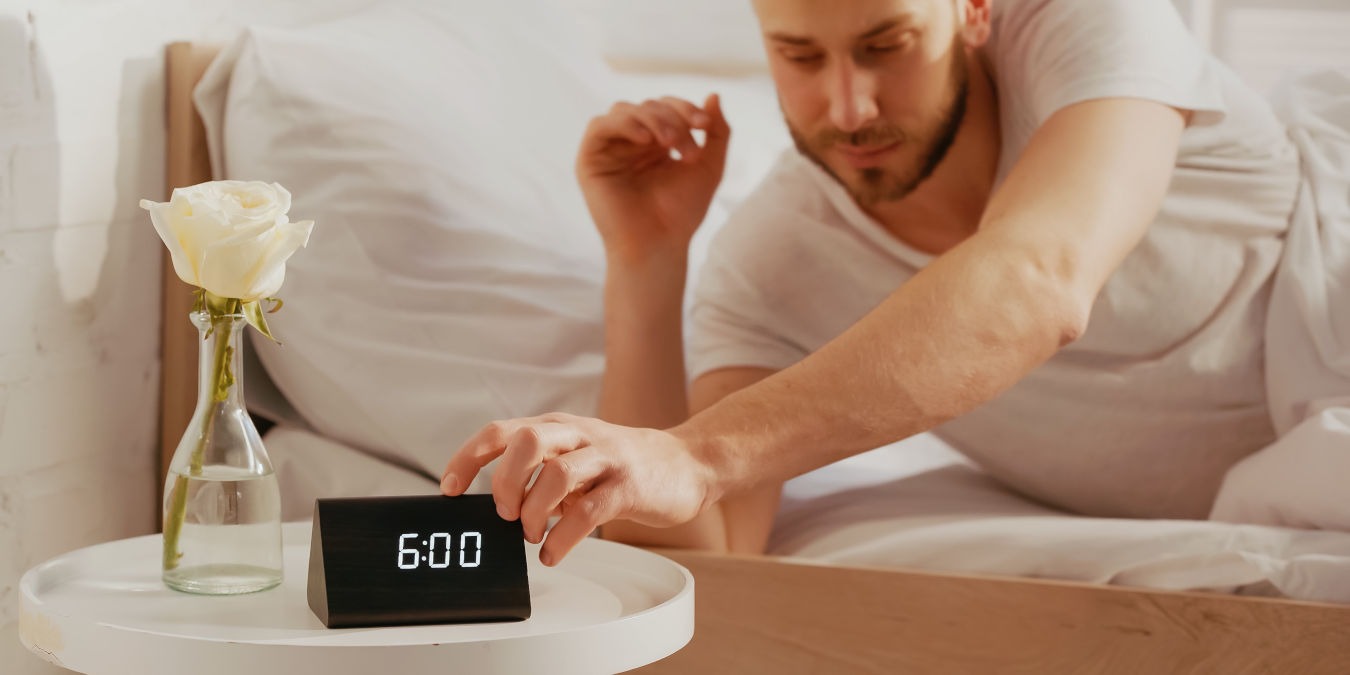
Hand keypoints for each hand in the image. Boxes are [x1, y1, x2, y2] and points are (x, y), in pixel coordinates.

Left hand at [440, 413, 717, 564]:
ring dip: (534, 512)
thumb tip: (499, 507)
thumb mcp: (575, 460)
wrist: (688, 465)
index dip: (468, 458)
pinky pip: (589, 511)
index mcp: (558, 428)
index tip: (449, 488)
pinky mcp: (629, 486)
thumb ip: (540, 475)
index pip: (501, 432)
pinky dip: (564, 538)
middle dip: (505, 482)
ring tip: (534, 536)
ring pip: (556, 473)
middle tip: (506, 514)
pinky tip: (554, 552)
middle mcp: (578, 436)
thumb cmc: (624, 466)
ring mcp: (606, 458)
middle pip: (526, 441)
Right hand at [577, 94, 730, 263]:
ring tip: (670, 144)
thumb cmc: (681, 212)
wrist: (658, 244)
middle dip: (673, 120)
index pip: (666, 107)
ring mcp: (609, 150)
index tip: (705, 126)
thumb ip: (717, 132)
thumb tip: (714, 95)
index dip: (685, 109)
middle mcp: (630, 143)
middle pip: (648, 106)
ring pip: (625, 110)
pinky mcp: (589, 160)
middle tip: (689, 150)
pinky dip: (624, 124)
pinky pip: (599, 126)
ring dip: (652, 119)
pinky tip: (646, 141)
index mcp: (656, 142)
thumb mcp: (709, 166)